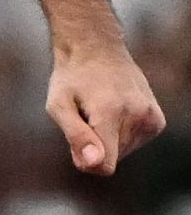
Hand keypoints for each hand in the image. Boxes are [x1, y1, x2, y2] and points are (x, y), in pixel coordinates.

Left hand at [46, 47, 166, 174]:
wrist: (96, 49)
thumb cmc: (71, 78)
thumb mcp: (57, 105)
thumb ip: (76, 136)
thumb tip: (95, 164)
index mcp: (110, 113)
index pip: (105, 165)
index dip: (86, 160)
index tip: (75, 141)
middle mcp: (137, 115)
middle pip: (111, 158)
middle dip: (94, 144)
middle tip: (85, 116)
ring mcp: (151, 117)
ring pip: (123, 151)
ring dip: (107, 137)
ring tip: (99, 110)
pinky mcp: (157, 120)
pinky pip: (135, 143)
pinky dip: (121, 133)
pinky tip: (113, 110)